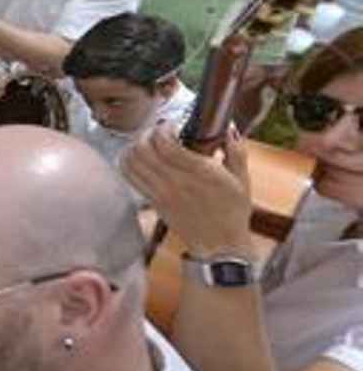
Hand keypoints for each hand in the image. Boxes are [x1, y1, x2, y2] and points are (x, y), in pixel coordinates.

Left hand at [121, 126, 255, 257]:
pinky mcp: (152, 202)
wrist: (219, 246)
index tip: (173, 124)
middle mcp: (175, 182)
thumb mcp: (243, 179)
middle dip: (147, 133)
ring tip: (149, 143)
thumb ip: (236, 150)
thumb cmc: (232, 212)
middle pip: (142, 149)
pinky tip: (141, 158)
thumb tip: (229, 127)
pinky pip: (129, 176)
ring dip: (135, 145)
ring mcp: (160, 193)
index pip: (165, 143)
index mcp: (199, 173)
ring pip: (131, 161)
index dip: (163, 127)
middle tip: (159, 131)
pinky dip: (128, 161)